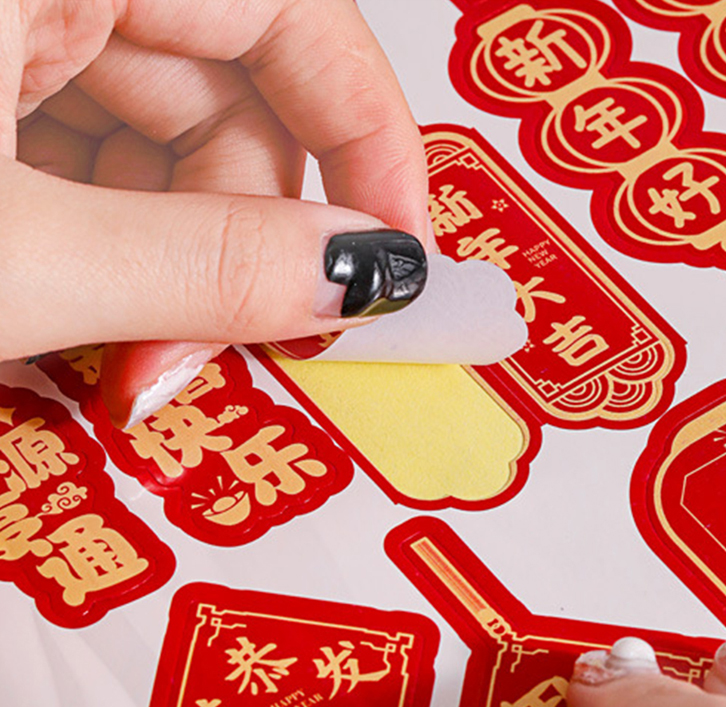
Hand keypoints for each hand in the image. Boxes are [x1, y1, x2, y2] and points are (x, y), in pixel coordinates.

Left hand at [10, 0, 430, 424]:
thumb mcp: (9, 259)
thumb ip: (197, 264)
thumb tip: (350, 279)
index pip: (289, 12)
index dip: (368, 139)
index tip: (390, 258)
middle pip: (225, 100)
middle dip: (230, 245)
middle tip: (190, 355)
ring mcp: (8, 23)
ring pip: (158, 141)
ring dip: (160, 261)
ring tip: (114, 353)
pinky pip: (88, 152)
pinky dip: (99, 241)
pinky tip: (61, 302)